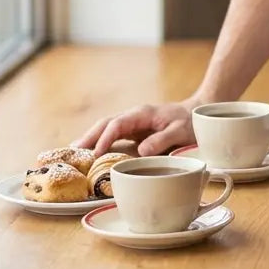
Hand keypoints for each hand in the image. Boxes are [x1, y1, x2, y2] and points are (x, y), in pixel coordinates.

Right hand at [72, 100, 197, 156]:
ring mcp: (132, 123)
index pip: (117, 124)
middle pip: (105, 124)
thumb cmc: (190, 123)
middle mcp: (133, 117)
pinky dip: (99, 142)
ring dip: (90, 139)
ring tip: (73, 155)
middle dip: (89, 137)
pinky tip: (89, 154)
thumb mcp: (181, 131)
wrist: (197, 113)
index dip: (105, 138)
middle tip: (72, 153)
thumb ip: (163, 139)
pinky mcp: (133, 131)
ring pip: (106, 128)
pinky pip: (112, 135)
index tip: (95, 155)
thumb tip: (141, 152)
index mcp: (142, 114)